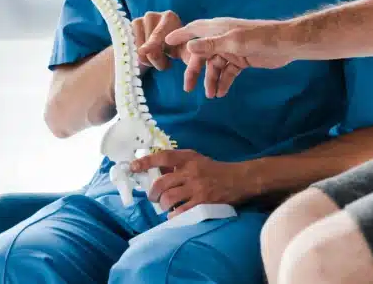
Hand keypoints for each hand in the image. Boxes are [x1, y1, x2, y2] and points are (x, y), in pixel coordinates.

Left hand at [129, 149, 252, 216]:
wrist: (239, 180)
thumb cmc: (214, 170)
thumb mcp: (197, 160)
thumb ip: (178, 164)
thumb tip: (155, 169)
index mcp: (189, 158)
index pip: (163, 157)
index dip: (146, 161)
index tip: (133, 166)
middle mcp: (191, 172)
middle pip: (161, 183)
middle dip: (152, 193)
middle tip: (153, 197)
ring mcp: (197, 189)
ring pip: (168, 199)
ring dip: (162, 205)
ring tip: (165, 206)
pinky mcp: (202, 203)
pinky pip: (179, 212)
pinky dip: (173, 215)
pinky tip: (175, 214)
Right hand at [132, 10, 182, 71]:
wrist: (165, 43)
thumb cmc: (177, 46)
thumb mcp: (184, 50)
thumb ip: (187, 54)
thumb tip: (190, 55)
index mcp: (169, 17)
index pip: (158, 34)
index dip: (152, 44)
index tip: (143, 51)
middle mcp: (152, 15)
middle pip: (148, 45)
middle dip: (157, 60)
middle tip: (166, 64)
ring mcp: (138, 20)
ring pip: (138, 50)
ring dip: (148, 61)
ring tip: (158, 59)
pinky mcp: (128, 28)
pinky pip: (130, 48)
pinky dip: (139, 57)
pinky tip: (147, 55)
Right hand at [164, 18, 290, 97]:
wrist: (286, 45)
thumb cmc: (260, 38)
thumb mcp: (234, 41)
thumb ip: (212, 44)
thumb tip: (189, 46)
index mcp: (218, 28)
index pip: (194, 30)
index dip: (180, 36)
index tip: (165, 43)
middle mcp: (222, 38)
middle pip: (202, 54)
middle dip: (195, 70)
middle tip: (187, 87)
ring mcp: (232, 49)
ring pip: (215, 66)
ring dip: (211, 79)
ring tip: (210, 95)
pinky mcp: (241, 60)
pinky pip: (227, 72)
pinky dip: (223, 81)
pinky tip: (221, 93)